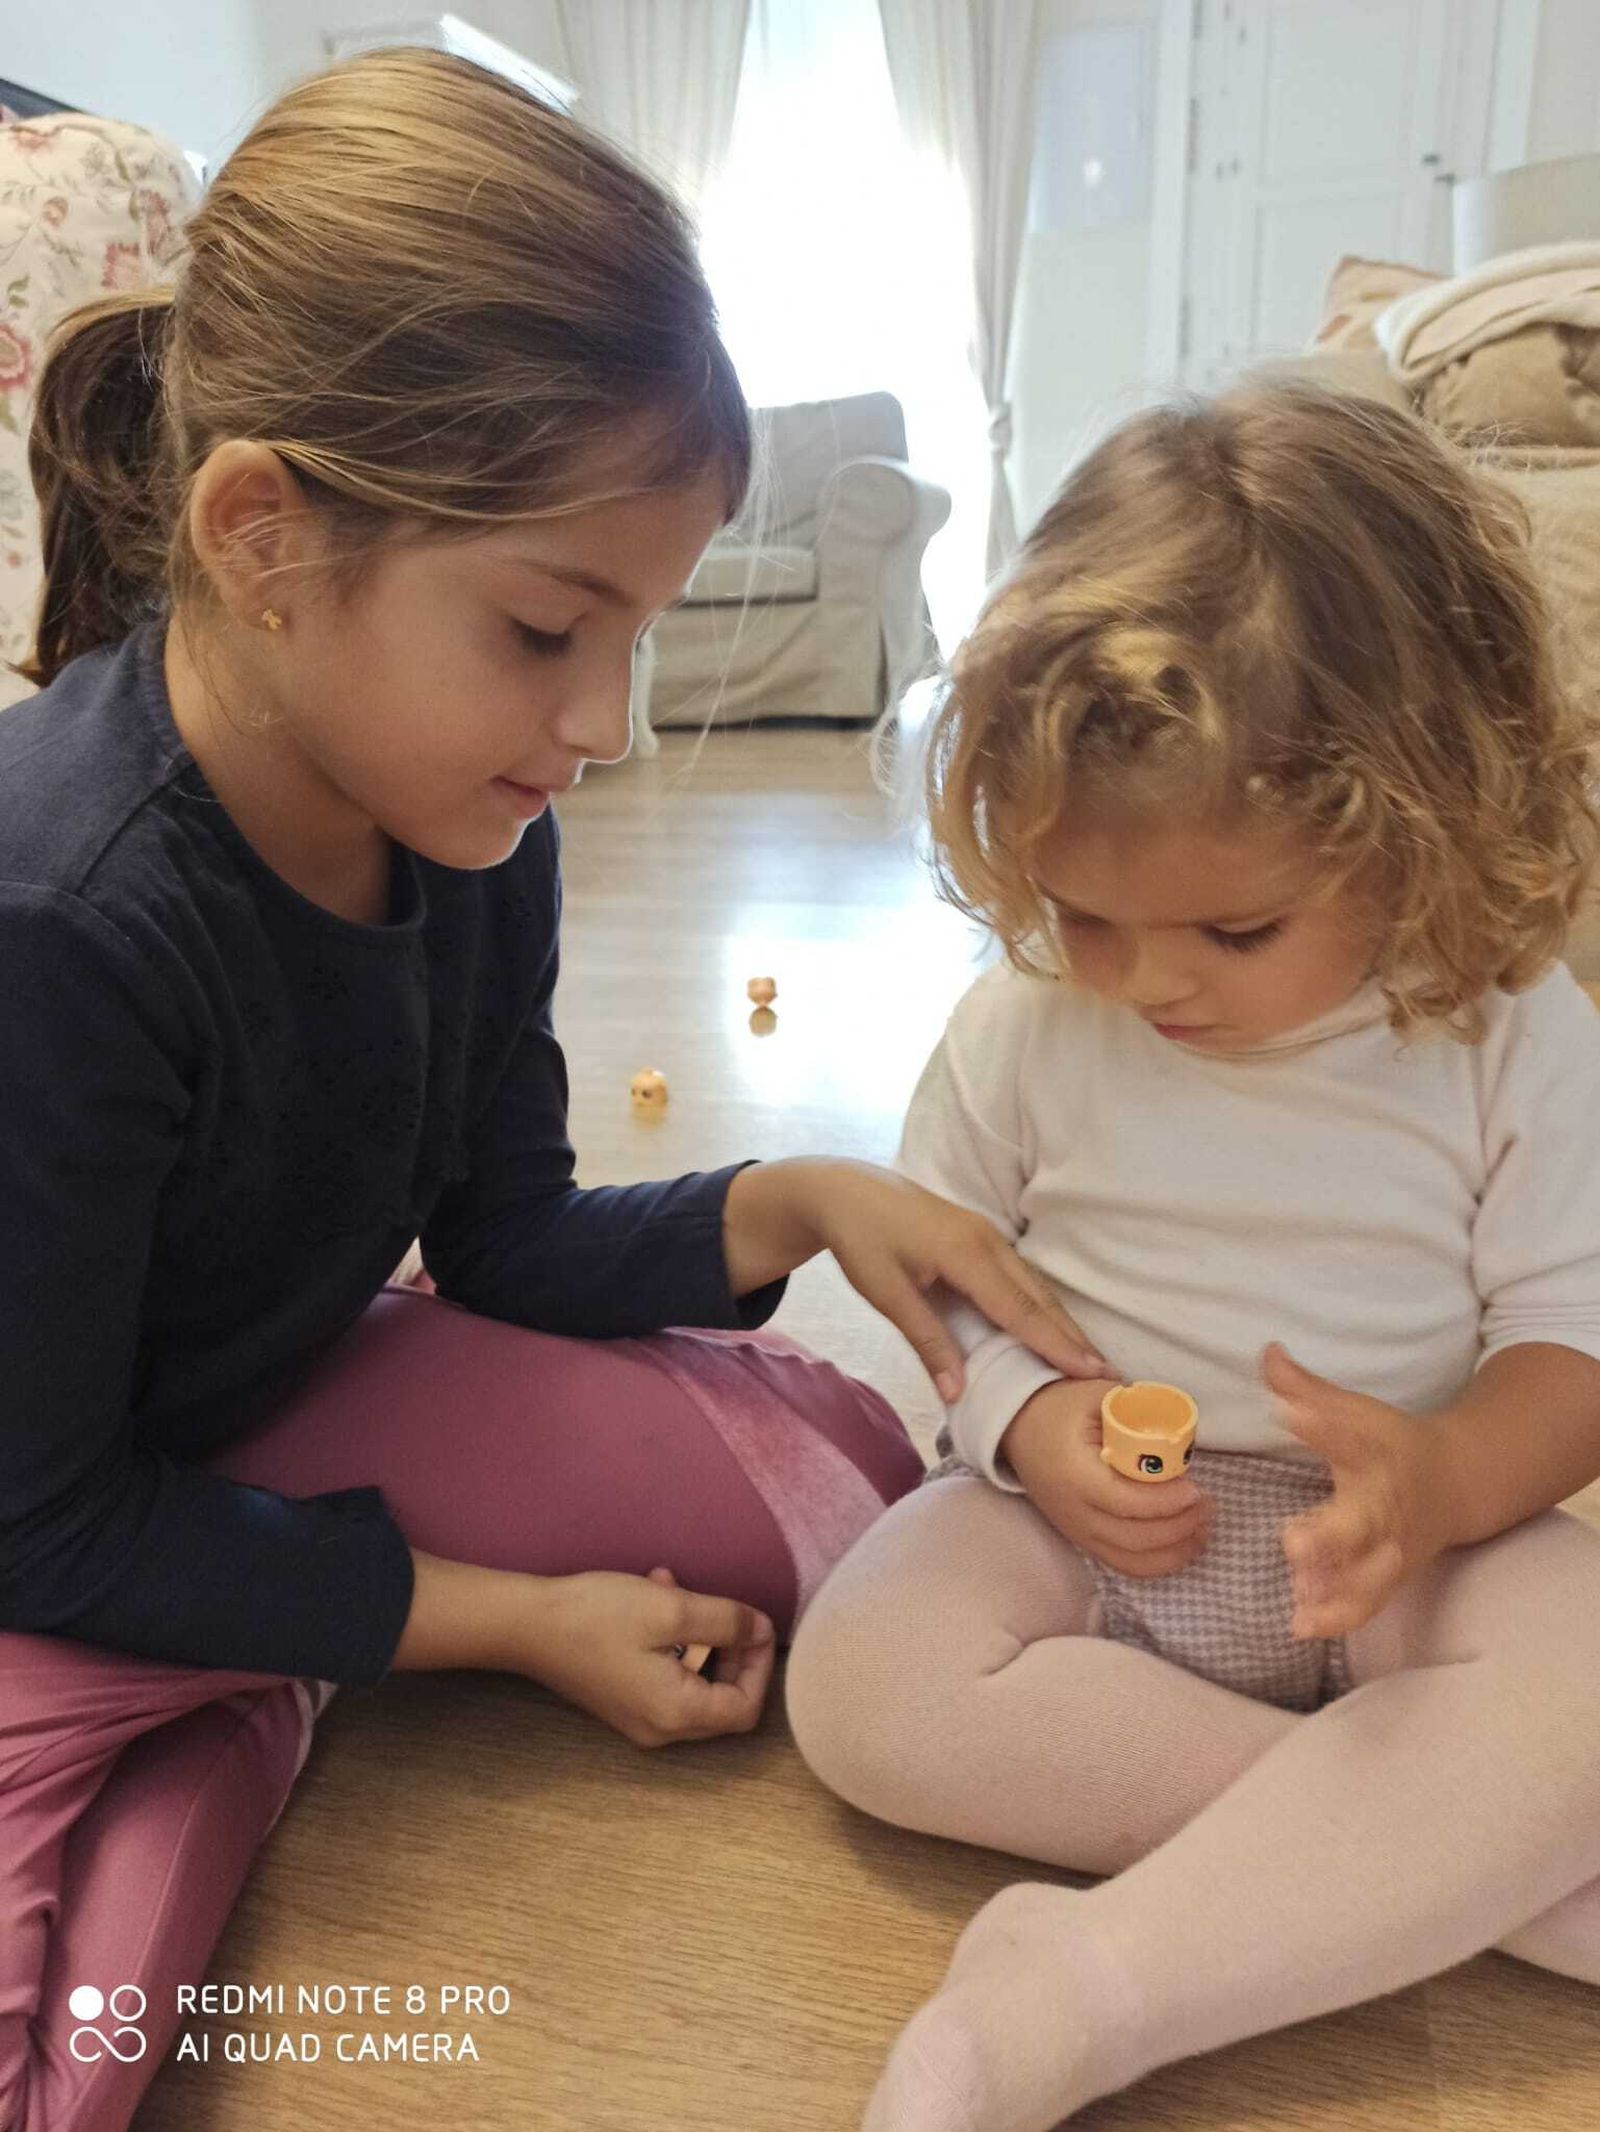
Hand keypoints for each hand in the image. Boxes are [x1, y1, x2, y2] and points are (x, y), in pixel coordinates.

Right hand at [509, 1565, 775, 1748]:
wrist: (526, 1624)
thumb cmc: (598, 1617)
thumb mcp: (672, 1609)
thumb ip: (726, 1621)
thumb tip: (762, 1630)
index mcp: (677, 1714)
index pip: (746, 1709)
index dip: (760, 1667)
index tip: (753, 1624)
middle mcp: (660, 1728)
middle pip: (722, 1700)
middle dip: (730, 1648)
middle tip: (720, 1607)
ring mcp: (638, 1717)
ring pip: (694, 1681)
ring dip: (697, 1633)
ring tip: (677, 1587)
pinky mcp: (622, 1700)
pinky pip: (666, 1675)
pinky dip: (671, 1639)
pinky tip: (655, 1592)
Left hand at [725, 1158, 1110, 1399]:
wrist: (844, 1190)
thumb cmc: (861, 1239)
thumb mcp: (886, 1293)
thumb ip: (926, 1340)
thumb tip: (957, 1392)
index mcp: (965, 1254)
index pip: (1020, 1309)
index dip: (1056, 1344)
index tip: (1091, 1372)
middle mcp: (986, 1241)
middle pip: (1039, 1297)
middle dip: (1073, 1337)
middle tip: (1108, 1375)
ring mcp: (986, 1235)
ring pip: (1034, 1284)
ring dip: (1061, 1321)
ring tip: (1088, 1357)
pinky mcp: (980, 1236)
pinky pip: (1020, 1275)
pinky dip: (1041, 1304)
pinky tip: (1050, 1325)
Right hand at [1001, 1378, 1213, 1575]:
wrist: (1017, 1428)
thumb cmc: (1059, 1408)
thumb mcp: (1095, 1394)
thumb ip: (1136, 1409)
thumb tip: (1180, 1431)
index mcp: (1076, 1475)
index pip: (1127, 1502)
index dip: (1166, 1502)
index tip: (1196, 1488)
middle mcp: (1074, 1512)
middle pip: (1135, 1538)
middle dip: (1179, 1527)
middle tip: (1208, 1505)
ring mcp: (1077, 1531)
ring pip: (1132, 1560)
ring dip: (1174, 1551)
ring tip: (1203, 1528)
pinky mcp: (1083, 1539)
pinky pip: (1124, 1565)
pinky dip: (1157, 1562)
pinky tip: (1183, 1545)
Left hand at [1264, 1343, 1447, 1638]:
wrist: (1455, 1484)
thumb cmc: (1390, 1443)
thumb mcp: (1354, 1410)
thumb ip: (1305, 1388)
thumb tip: (1266, 1351)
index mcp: (1377, 1455)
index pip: (1351, 1435)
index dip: (1321, 1422)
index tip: (1288, 1410)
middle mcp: (1387, 1506)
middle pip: (1364, 1523)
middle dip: (1332, 1537)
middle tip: (1293, 1544)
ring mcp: (1392, 1549)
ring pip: (1370, 1576)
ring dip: (1334, 1588)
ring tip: (1296, 1594)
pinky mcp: (1388, 1579)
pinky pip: (1367, 1604)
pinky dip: (1338, 1619)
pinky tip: (1299, 1626)